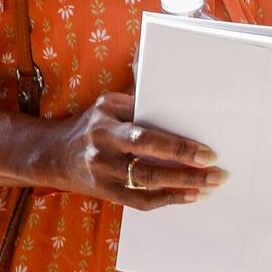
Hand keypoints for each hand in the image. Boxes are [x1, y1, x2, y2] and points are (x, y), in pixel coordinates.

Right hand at [38, 92, 224, 209]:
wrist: (55, 155)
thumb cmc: (91, 126)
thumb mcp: (107, 104)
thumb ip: (137, 95)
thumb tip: (158, 70)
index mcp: (106, 123)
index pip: (145, 136)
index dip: (177, 146)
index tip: (207, 152)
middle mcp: (103, 149)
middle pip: (148, 164)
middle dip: (186, 169)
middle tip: (216, 172)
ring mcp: (104, 174)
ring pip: (148, 184)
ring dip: (183, 185)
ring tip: (210, 186)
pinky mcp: (106, 193)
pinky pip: (141, 201)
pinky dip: (168, 200)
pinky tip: (190, 196)